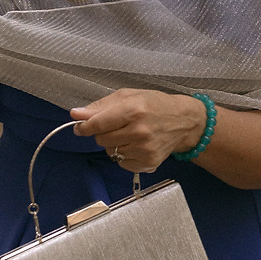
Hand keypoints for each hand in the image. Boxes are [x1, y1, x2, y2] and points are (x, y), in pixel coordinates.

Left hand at [70, 89, 205, 171]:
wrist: (184, 122)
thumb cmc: (154, 104)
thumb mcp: (128, 96)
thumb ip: (100, 106)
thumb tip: (76, 114)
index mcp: (133, 111)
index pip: (97, 124)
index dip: (84, 127)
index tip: (80, 127)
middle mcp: (139, 132)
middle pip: (101, 140)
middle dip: (103, 133)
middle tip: (116, 126)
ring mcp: (144, 149)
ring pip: (110, 152)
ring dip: (114, 144)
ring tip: (129, 134)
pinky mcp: (148, 163)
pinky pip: (122, 163)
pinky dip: (124, 155)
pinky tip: (136, 145)